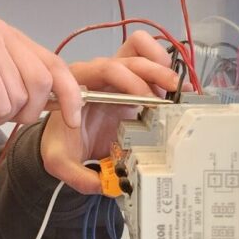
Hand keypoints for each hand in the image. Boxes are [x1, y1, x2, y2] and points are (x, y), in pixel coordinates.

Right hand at [0, 18, 82, 132]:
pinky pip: (3, 102)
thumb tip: (73, 98)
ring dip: (5, 112)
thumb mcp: (7, 88)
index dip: (69, 93)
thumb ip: (34, 85)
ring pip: (24, 94)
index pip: (54, 63)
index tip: (74, 118)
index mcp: (10, 35)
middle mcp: (0, 32)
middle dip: (28, 108)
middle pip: (43, 81)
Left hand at [41, 31, 177, 193]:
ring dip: (161, 66)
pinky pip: (149, 66)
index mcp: (78, 85)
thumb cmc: (60, 144)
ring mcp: (117, 78)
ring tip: (178, 89)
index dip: (126, 79)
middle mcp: (98, 75)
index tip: (142, 101)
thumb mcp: (59, 161)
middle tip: (170, 91)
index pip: (104, 68)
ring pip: (141, 53)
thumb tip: (104, 185)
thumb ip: (77, 175)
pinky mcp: (133, 86)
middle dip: (152, 70)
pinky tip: (179, 92)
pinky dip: (165, 74)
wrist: (62, 142)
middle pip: (128, 56)